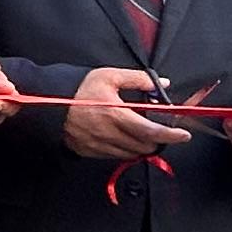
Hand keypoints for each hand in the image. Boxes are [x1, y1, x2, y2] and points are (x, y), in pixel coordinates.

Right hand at [63, 68, 189, 162]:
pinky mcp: (91, 152)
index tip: (183, 135)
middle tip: (161, 131)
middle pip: (144, 147)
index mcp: (116, 115)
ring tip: (142, 133)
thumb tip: (161, 85)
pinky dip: (126, 149)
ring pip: (132, 154)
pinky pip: (116, 156)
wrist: (48, 103)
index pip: (151, 131)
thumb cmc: (78, 89)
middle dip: (157, 141)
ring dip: (142, 146)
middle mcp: (109, 135)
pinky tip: (124, 137)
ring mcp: (100, 146)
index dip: (171, 135)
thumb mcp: (109, 76)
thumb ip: (138, 80)